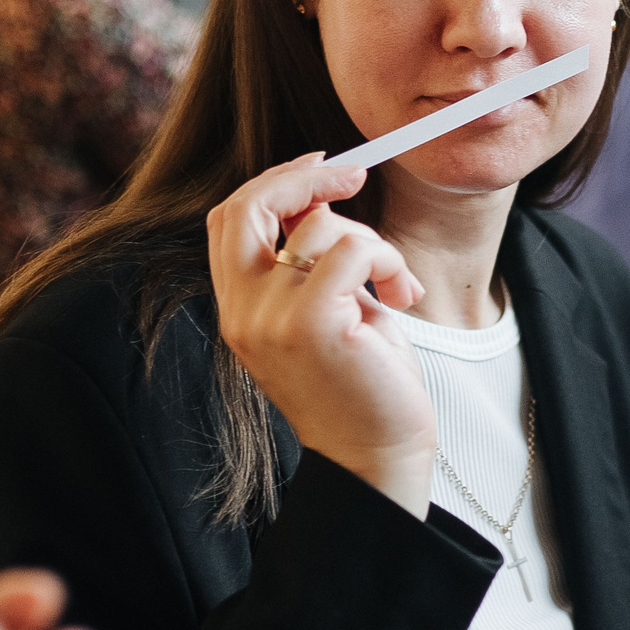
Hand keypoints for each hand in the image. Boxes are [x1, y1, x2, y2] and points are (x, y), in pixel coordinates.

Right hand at [205, 154, 436, 514]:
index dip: (275, 182)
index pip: (230, 218)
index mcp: (240, 309)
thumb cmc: (365, 386)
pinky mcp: (311, 325)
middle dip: (302, 178)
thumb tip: (326, 201)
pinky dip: (386, 259)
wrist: (379, 458)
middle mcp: (243, 313)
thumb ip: (312, 262)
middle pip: (247, 206)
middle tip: (355, 176)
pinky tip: (400, 295)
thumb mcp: (330, 311)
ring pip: (320, 227)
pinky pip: (351, 248)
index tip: (324, 170)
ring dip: (375, 243)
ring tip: (397, 285)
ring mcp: (270, 320)